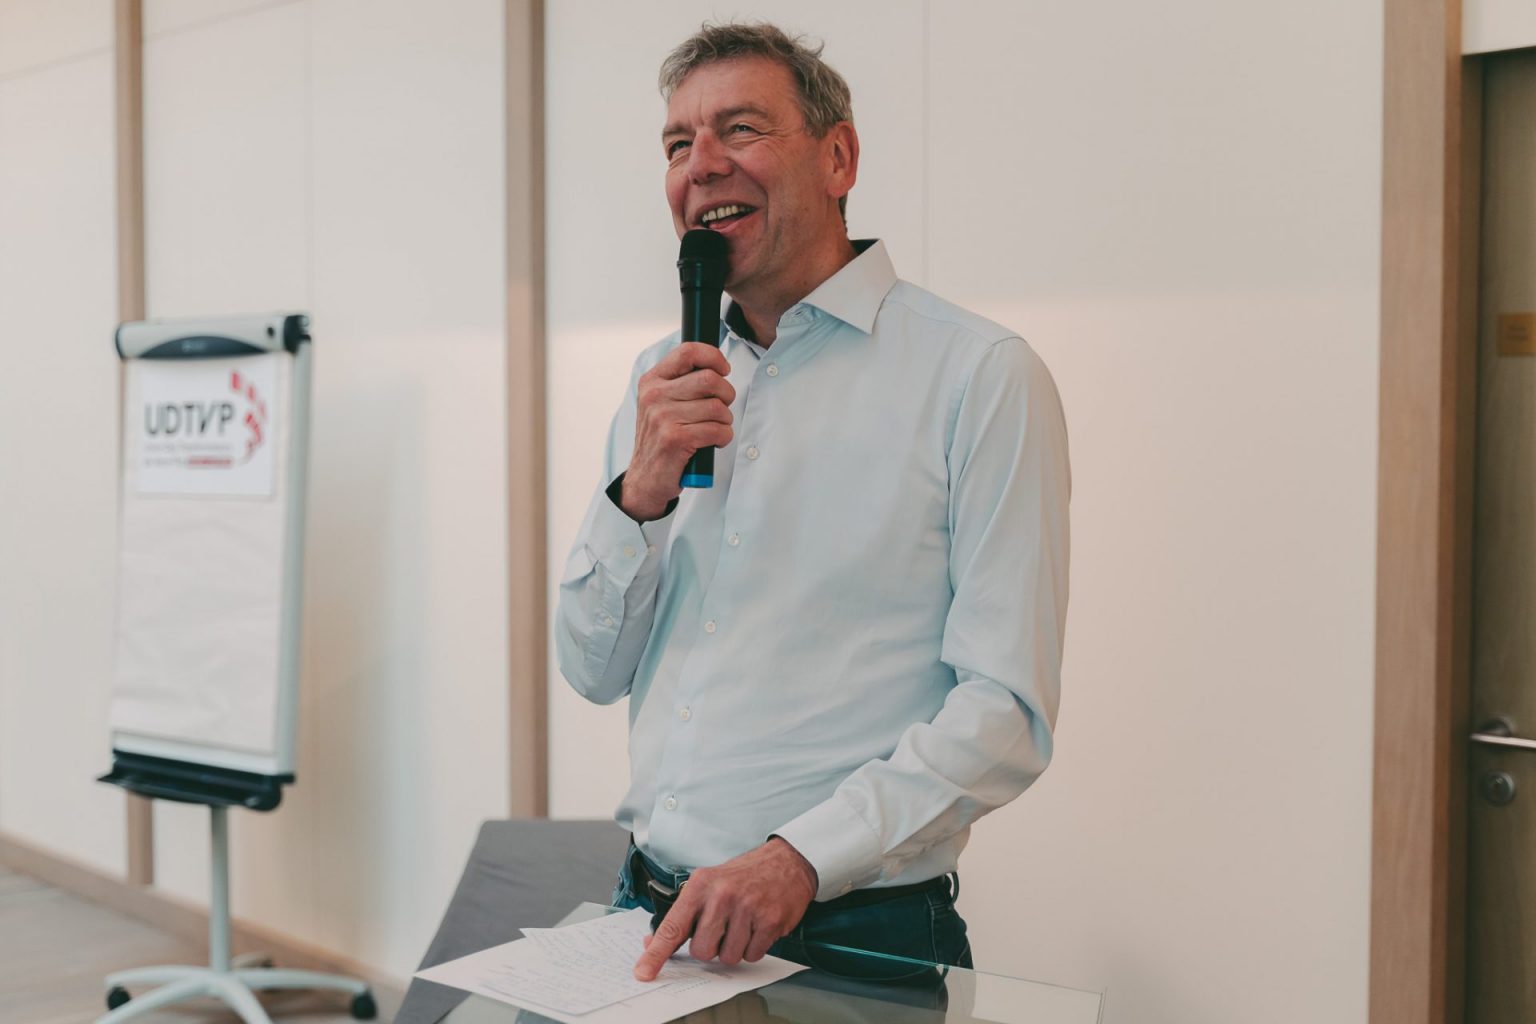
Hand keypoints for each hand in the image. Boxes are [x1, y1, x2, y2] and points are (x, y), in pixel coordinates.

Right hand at [621, 342, 734, 521]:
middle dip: (726, 394)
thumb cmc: (661, 439)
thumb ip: (681, 382)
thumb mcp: (661, 403)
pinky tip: (713, 442)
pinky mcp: (675, 439)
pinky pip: (718, 430)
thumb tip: (716, 365)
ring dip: (725, 421)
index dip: (714, 357)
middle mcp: (654, 395)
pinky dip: (723, 437)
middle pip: (709, 379)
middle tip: (722, 407)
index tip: (723, 370)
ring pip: (717, 407)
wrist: (645, 479)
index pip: (688, 351)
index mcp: (652, 381)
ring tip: (714, 429)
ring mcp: (663, 417)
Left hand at [633, 838, 817, 980]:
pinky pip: (752, 955)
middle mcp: (722, 895)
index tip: (644, 971)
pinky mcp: (770, 920)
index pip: (673, 926)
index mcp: (700, 885)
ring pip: (728, 957)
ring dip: (734, 948)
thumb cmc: (743, 876)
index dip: (656, 953)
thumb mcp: (708, 884)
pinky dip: (754, 946)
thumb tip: (654, 942)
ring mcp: (748, 908)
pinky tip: (758, 925)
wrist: (786, 861)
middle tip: (723, 928)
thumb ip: (684, 914)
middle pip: (702, 950)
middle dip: (711, 947)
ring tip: (743, 923)